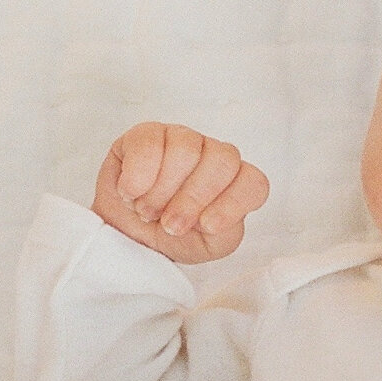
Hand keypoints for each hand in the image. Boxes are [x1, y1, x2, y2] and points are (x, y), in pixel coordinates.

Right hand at [93, 123, 268, 263]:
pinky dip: (138, 175)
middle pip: (223, 160)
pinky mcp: (147, 134)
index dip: (232, 204)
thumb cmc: (172, 236)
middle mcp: (214, 156)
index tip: (207, 225)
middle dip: (193, 198)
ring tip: (148, 210)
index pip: (254, 183)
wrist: (127, 232)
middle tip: (171, 224)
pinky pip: (149, 143)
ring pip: (186, 149)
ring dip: (162, 190)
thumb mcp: (206, 246)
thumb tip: (213, 217)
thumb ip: (224, 235)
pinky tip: (131, 192)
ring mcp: (183, 139)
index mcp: (235, 183)